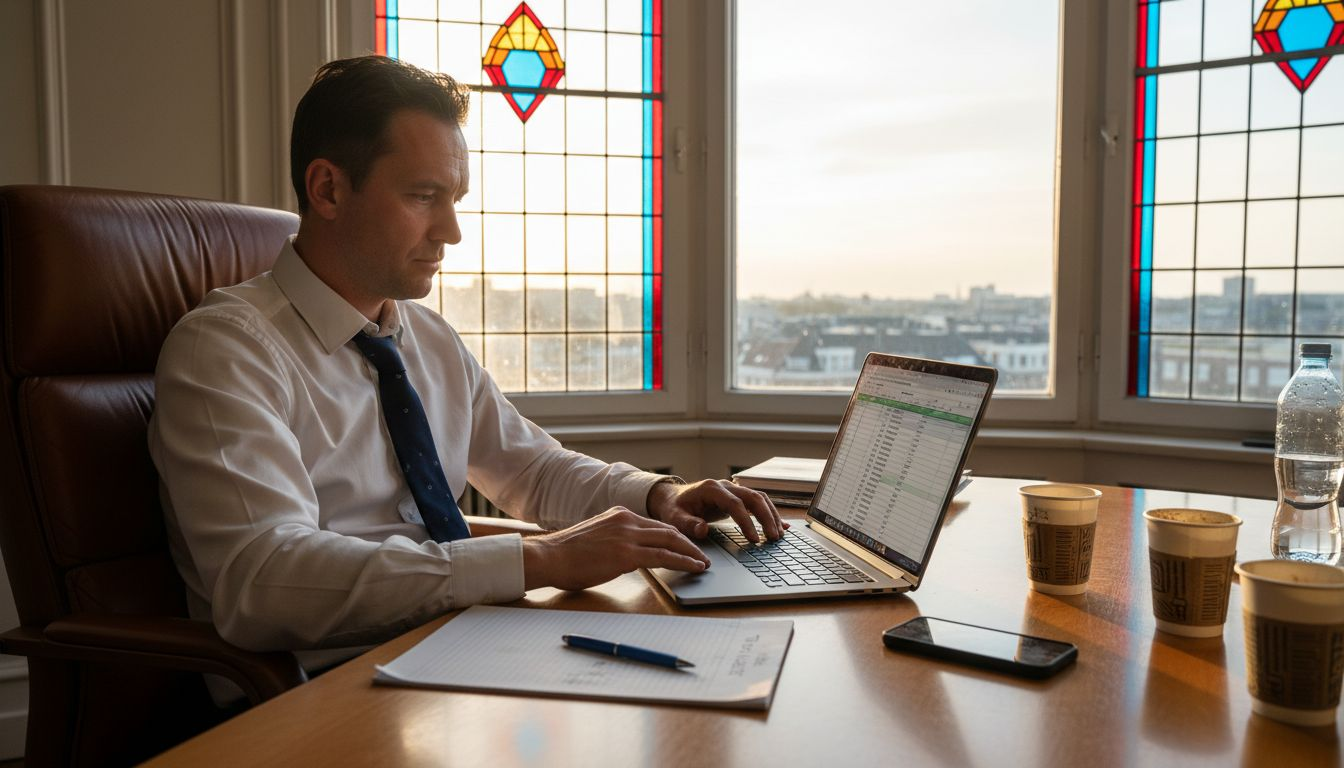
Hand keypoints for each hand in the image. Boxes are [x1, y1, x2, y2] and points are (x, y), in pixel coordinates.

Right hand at [521, 507, 709, 590]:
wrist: (548, 557)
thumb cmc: (566, 554)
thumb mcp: (596, 537)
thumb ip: (615, 539)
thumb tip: (629, 554)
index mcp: (619, 514)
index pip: (655, 524)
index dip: (674, 536)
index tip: (685, 545)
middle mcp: (626, 520)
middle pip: (668, 530)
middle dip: (688, 543)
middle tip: (702, 554)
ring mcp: (627, 536)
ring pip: (670, 541)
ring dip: (691, 553)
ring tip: (703, 563)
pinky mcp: (626, 554)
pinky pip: (663, 557)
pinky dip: (683, 562)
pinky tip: (693, 568)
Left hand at [646, 479, 787, 543]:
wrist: (674, 498)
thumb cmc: (675, 508)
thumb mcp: (675, 518)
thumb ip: (688, 524)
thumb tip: (702, 529)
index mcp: (711, 489)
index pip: (735, 504)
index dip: (746, 521)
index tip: (753, 539)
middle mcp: (726, 486)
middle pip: (753, 498)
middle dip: (766, 517)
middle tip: (773, 538)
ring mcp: (733, 490)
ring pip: (759, 498)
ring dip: (771, 515)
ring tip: (779, 535)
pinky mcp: (737, 497)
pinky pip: (758, 502)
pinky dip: (770, 513)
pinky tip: (781, 525)